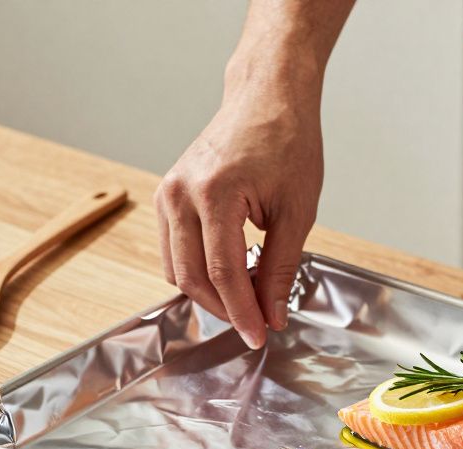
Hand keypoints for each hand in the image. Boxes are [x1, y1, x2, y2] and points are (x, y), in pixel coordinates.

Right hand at [155, 75, 322, 348]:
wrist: (266, 98)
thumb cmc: (286, 141)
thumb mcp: (297, 210)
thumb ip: (280, 267)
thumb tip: (272, 314)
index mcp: (215, 193)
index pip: (223, 272)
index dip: (242, 312)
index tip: (260, 335)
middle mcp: (181, 193)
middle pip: (193, 277)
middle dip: (225, 309)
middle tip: (258, 324)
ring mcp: (167, 193)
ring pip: (177, 269)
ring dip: (210, 292)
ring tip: (248, 294)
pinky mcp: (166, 196)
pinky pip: (173, 251)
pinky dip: (198, 270)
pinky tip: (229, 272)